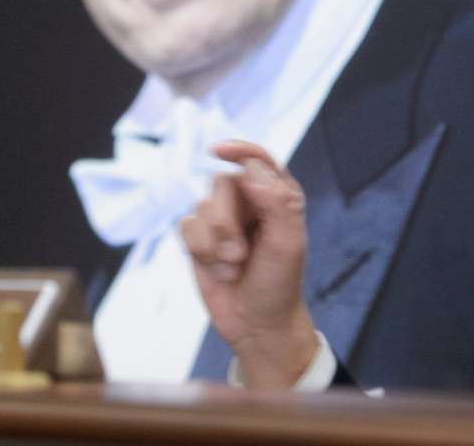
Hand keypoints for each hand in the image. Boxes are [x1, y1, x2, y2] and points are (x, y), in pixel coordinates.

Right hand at [180, 140, 318, 388]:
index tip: (218, 152)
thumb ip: (276, 202)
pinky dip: (200, 252)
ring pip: (200, 208)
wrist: (257, 324)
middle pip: (221, 184)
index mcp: (277, 195)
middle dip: (226, 223)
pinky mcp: (199, 237)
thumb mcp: (287, 243)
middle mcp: (248, 200)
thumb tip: (250, 170)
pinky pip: (185, 227)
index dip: (238, 150)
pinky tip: (218, 270)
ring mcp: (221, 218)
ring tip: (233, 266)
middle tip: (241, 254)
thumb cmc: (279, 283)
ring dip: (214, 244)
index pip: (256, 160)